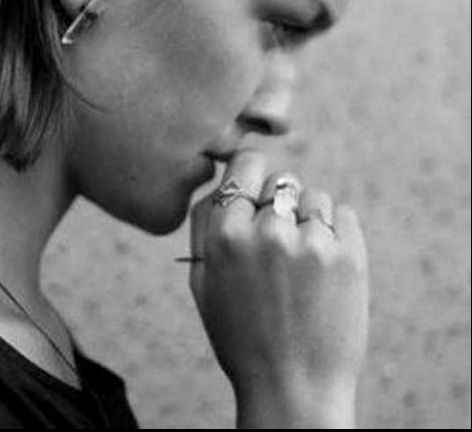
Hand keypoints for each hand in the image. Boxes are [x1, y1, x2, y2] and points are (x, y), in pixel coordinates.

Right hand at [187, 148, 368, 416]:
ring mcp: (313, 244)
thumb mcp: (202, 282)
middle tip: (278, 247)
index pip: (246, 164)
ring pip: (314, 196)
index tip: (255, 188)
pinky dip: (337, 231)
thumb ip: (204, 224)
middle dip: (279, 205)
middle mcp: (269, 232)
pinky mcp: (350, 257)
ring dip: (309, 218)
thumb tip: (221, 177)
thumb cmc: (240, 335)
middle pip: (281, 181)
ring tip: (303, 262)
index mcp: (226, 234)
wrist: (292, 388)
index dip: (250, 174)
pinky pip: (344, 215)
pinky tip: (325, 266)